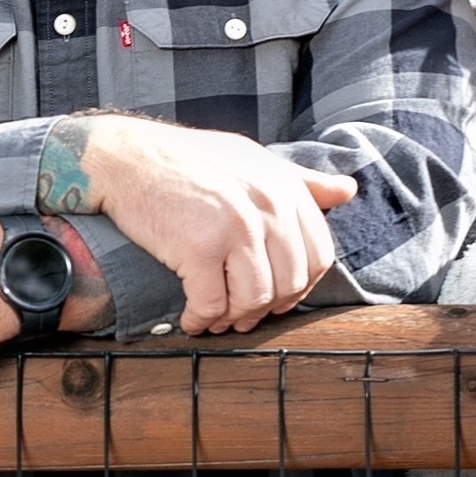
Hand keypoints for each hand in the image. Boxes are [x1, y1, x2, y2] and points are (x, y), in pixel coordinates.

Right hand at [47, 115, 356, 335]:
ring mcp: (234, 226)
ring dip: (234, 320)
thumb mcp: (252, 160)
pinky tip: (190, 318)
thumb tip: (349, 190)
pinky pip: (212, 305)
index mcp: (283, 187)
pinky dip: (201, 320)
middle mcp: (266, 205)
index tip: (273, 295)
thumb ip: (301, 180)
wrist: (125, 156)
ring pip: (255, 301)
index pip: (319, 256)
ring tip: (215, 319)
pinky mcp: (198, 247)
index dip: (298, 286)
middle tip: (240, 314)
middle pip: (289, 284)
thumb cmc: (188, 160)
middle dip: (265, 308)